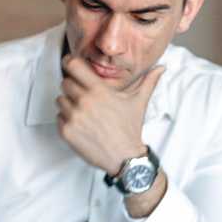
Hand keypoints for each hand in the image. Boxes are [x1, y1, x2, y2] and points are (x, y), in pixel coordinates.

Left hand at [56, 54, 164, 173]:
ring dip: (69, 103)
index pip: (73, 65)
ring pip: (60, 99)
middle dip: (73, 87)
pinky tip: (81, 124)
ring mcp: (74, 117)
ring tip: (84, 112)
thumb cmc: (130, 129)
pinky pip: (59, 116)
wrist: (124, 158)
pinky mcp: (67, 131)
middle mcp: (84, 102)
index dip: (70, 63)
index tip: (72, 65)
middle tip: (84, 96)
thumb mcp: (139, 102)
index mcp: (99, 90)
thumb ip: (149, 81)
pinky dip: (66, 118)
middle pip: (65, 82)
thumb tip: (162, 67)